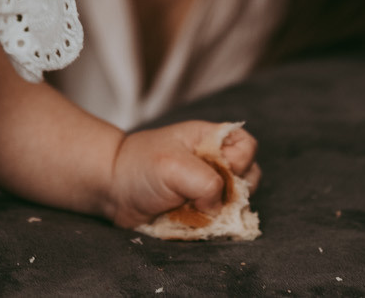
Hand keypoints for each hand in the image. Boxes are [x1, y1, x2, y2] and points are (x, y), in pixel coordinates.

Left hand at [104, 121, 259, 229]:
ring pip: (237, 204)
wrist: (114, 190)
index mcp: (212, 138)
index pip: (247, 148)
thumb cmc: (140, 167)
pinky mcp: (203, 210)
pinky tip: (188, 219)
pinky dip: (209, 226)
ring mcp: (210, 188)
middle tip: (202, 196)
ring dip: (218, 213)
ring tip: (191, 207)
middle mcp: (216, 161)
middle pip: (250, 178)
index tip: (213, 171)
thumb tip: (218, 208)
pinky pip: (221, 222)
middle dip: (231, 193)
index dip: (236, 164)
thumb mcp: (173, 167)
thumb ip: (206, 183)